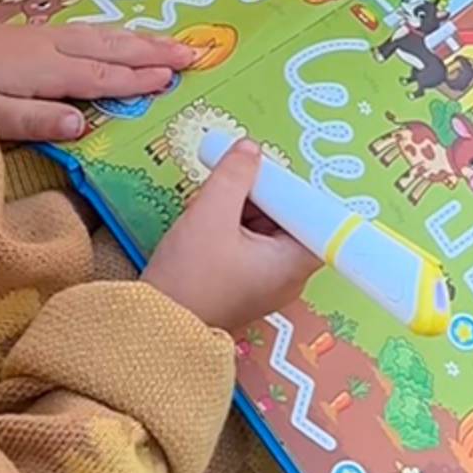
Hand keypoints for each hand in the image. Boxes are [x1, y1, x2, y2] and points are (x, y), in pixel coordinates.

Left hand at [0, 21, 196, 144]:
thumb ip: (37, 119)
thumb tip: (83, 124)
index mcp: (47, 70)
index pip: (102, 76)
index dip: (138, 78)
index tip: (173, 77)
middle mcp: (54, 47)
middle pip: (113, 48)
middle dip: (155, 51)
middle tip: (195, 54)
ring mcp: (48, 36)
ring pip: (106, 35)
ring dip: (142, 38)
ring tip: (176, 42)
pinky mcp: (40, 32)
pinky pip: (92, 30)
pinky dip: (117, 32)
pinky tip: (126, 34)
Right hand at [147, 143, 316, 336]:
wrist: (155, 324)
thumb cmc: (189, 277)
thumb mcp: (210, 214)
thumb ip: (235, 175)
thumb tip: (251, 148)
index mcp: (293, 264)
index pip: (317, 217)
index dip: (294, 189)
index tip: (269, 174)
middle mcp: (288, 276)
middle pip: (289, 217)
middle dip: (262, 194)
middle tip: (232, 180)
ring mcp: (266, 280)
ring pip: (267, 227)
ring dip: (242, 207)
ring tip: (211, 202)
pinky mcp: (245, 282)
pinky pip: (250, 242)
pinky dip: (233, 224)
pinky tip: (208, 218)